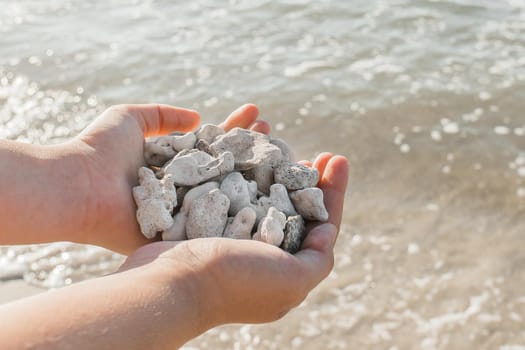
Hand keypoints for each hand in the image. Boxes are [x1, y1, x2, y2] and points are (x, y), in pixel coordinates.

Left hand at [74, 103, 268, 253]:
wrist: (79, 188)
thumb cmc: (99, 150)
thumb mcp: (130, 117)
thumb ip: (163, 114)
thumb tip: (197, 116)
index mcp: (175, 164)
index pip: (214, 143)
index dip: (235, 128)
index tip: (258, 114)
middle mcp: (186, 188)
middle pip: (228, 166)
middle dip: (253, 149)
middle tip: (277, 134)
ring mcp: (188, 211)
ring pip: (231, 193)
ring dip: (257, 176)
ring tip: (286, 156)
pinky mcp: (185, 234)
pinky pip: (222, 223)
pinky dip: (248, 212)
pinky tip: (276, 197)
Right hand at [119, 153, 348, 325]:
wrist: (168, 282)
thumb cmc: (233, 281)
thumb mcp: (291, 280)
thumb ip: (318, 258)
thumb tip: (328, 229)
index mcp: (284, 272)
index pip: (321, 227)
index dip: (333, 192)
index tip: (337, 158)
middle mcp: (262, 256)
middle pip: (295, 210)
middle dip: (309, 180)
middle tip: (317, 154)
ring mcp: (234, 240)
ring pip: (263, 198)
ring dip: (277, 171)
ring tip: (283, 145)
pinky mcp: (208, 226)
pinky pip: (233, 193)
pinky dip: (244, 172)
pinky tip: (249, 153)